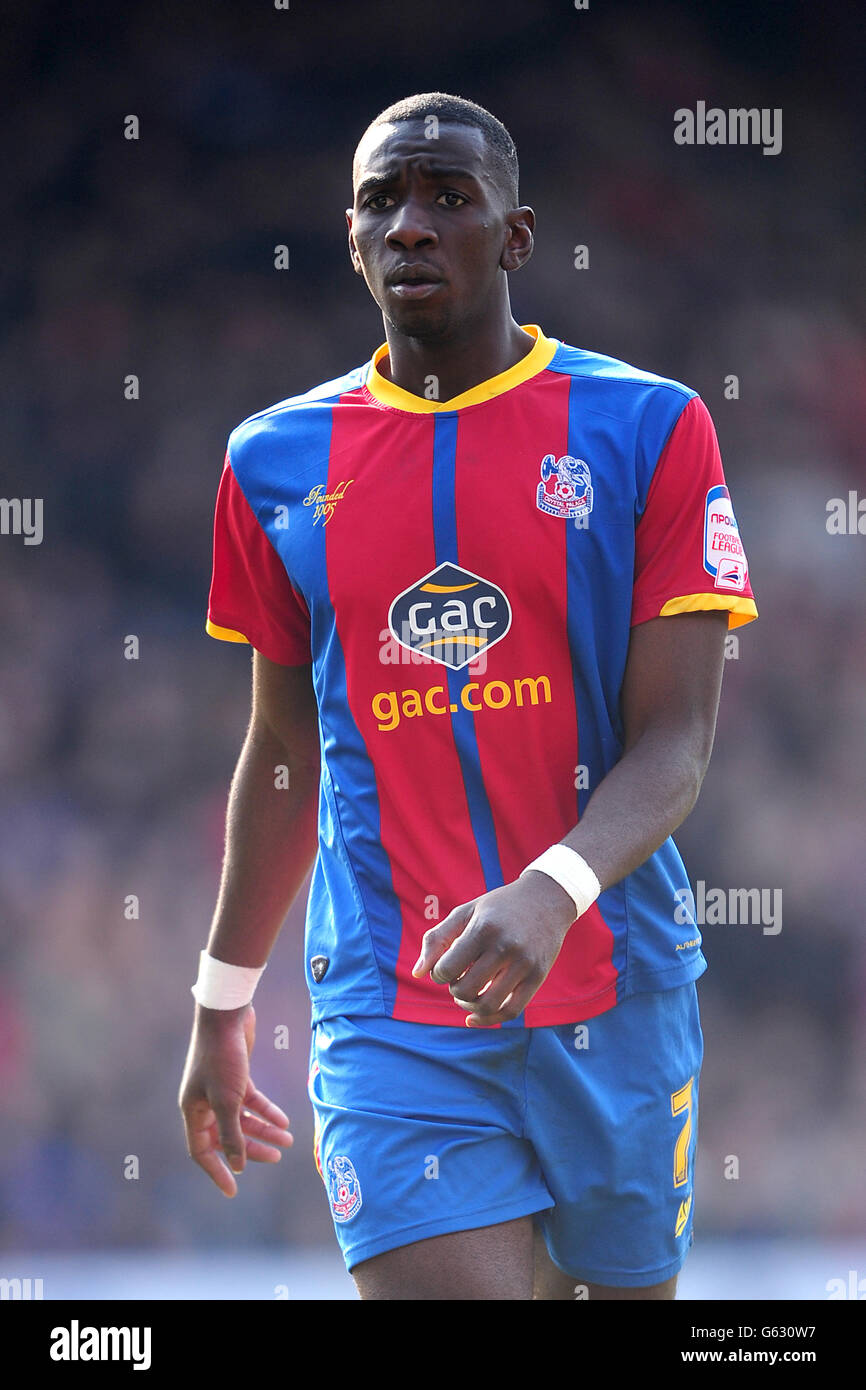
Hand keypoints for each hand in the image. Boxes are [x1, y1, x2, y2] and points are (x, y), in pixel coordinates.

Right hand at [178, 1003, 292, 1196]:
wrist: (228, 1015)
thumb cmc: (222, 1057)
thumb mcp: (228, 1100)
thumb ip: (232, 1134)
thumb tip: (238, 1166)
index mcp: (192, 1111)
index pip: (202, 1151)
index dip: (217, 1171)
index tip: (233, 1191)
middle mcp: (204, 1103)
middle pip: (227, 1137)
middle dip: (251, 1149)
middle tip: (276, 1158)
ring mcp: (220, 1090)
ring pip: (242, 1119)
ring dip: (264, 1130)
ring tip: (287, 1141)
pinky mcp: (237, 1076)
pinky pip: (252, 1102)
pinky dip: (267, 1111)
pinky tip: (284, 1121)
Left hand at [411, 873, 576, 1025]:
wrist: (546, 898)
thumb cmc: (498, 907)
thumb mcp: (465, 912)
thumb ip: (437, 939)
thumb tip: (416, 974)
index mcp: (484, 929)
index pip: (447, 969)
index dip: (438, 974)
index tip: (444, 968)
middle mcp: (505, 947)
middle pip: (466, 989)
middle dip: (454, 990)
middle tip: (457, 979)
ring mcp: (525, 964)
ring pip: (488, 1004)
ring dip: (469, 1006)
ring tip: (467, 994)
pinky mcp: (538, 976)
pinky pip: (512, 1010)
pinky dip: (489, 1020)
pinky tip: (474, 1017)